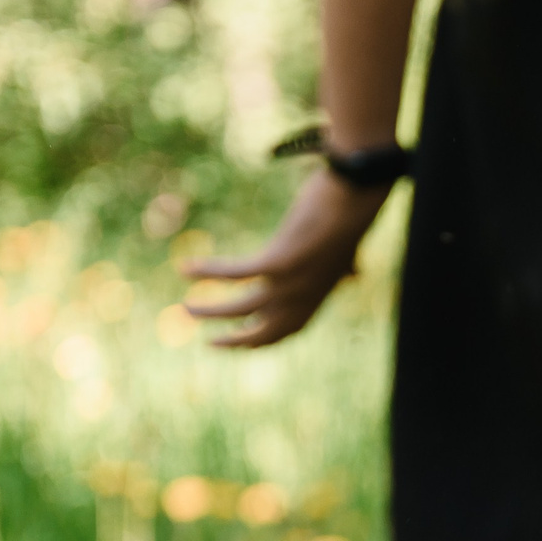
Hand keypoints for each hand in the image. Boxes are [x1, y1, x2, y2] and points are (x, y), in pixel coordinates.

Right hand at [183, 169, 390, 347]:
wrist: (356, 197)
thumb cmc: (351, 220)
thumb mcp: (348, 252)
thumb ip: (347, 267)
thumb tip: (356, 273)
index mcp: (317, 297)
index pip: (286, 331)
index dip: (262, 341)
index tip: (239, 344)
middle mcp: (303, 297)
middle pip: (263, 332)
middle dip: (233, 340)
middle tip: (208, 343)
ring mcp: (291, 283)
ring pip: (241, 308)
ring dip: (209, 311)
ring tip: (185, 309)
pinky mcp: (278, 262)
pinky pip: (234, 274)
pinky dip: (208, 272)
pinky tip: (185, 268)